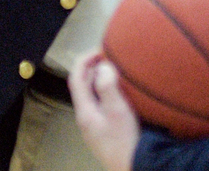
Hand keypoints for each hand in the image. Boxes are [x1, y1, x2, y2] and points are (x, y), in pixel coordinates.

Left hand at [70, 52, 138, 170]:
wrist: (132, 167)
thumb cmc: (125, 140)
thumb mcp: (117, 110)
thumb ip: (107, 86)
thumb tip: (102, 66)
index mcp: (85, 111)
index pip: (76, 78)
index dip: (84, 60)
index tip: (101, 50)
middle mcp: (86, 117)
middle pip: (82, 86)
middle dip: (93, 67)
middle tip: (110, 56)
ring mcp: (94, 125)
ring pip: (92, 95)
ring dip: (100, 79)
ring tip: (117, 70)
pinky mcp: (104, 130)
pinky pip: (100, 103)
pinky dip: (106, 91)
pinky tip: (121, 92)